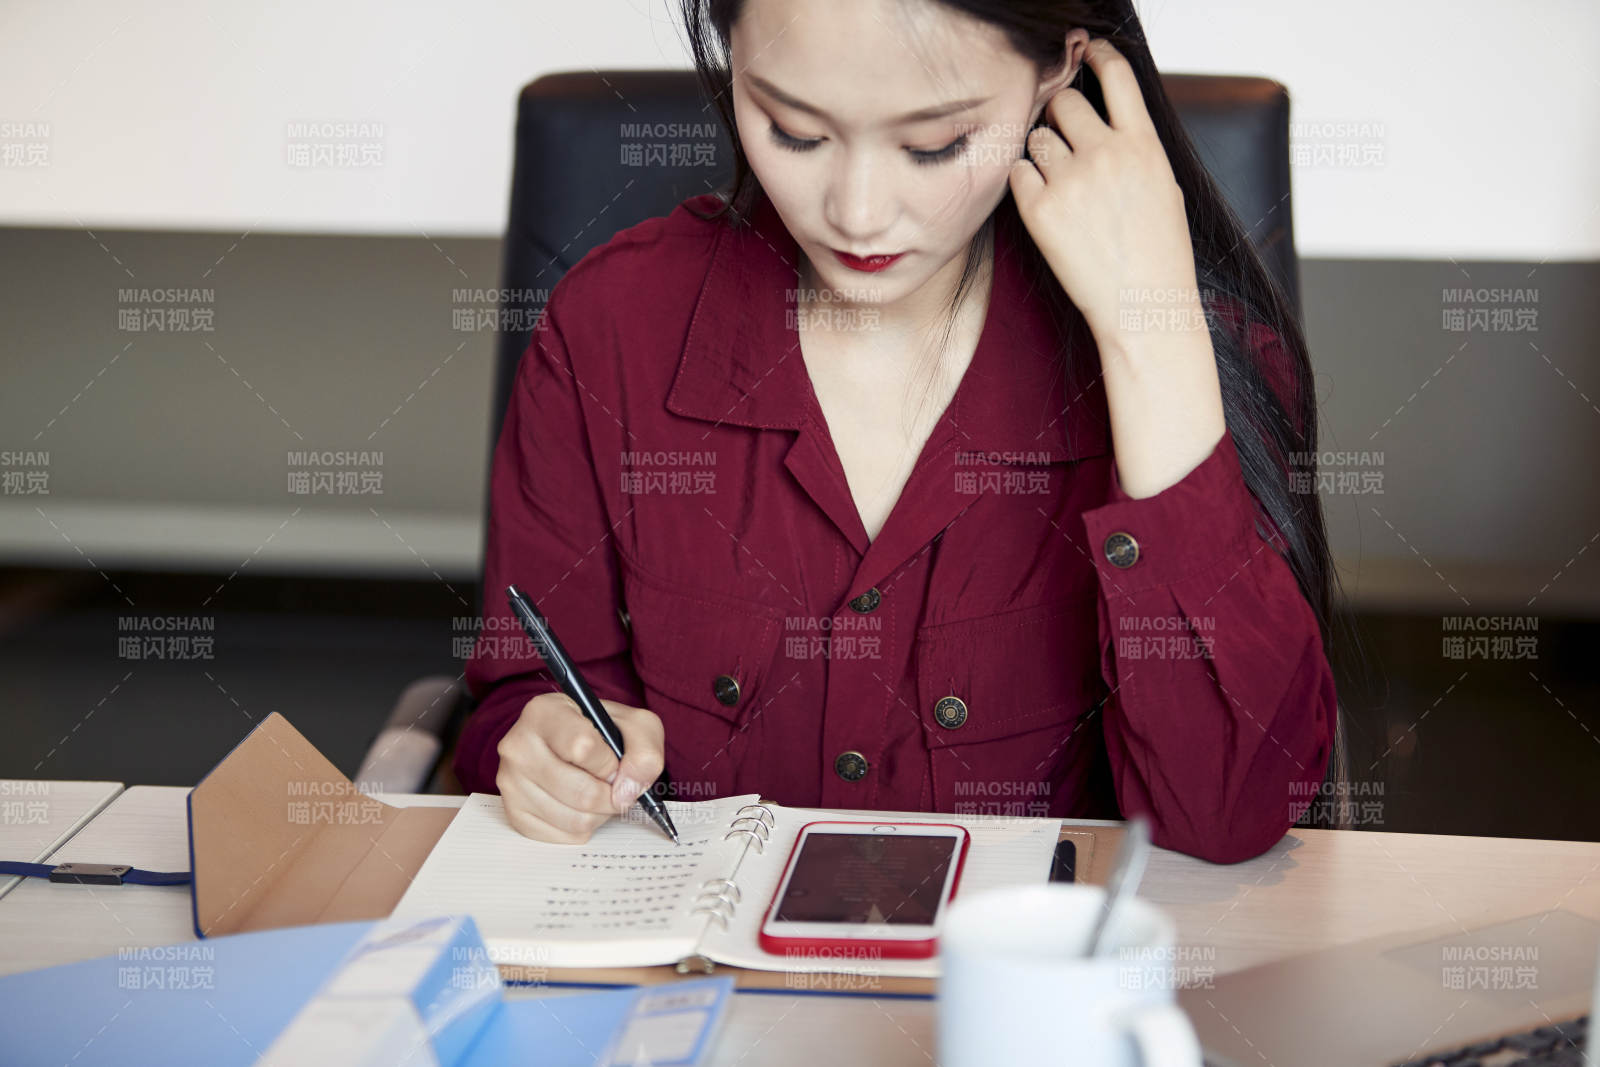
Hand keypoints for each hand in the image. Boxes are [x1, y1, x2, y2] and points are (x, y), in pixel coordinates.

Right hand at [496, 691, 665, 843]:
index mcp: (544, 712)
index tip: (615, 763)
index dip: (610, 764)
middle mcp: (518, 745)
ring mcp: (510, 781)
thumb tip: (627, 791)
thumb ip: (644, 752)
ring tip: (597, 793)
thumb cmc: (601, 732)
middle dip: (611, 796)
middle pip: (581, 792)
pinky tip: (580, 806)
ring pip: (574, 819)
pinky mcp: (514, 813)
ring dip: (599, 814)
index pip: (583, 748)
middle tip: (613, 785)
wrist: (571, 745)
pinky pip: (562, 836)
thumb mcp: (636, 726)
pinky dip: (582, 828)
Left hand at [1008, 37, 1201, 352]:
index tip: (1088, 52)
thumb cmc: (1158, 254)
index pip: (1118, 76)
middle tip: (1065, 142)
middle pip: (1065, 103)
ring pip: (1037, 139)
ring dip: (1042, 152)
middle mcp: (1107, 155)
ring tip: (1061, 185)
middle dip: (1060, 116)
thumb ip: (1135, 147)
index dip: (1099, 56)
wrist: (1143, 308)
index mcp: (1144, 146)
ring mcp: (1071, 182)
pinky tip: (1043, 204)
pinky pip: (1017, 173)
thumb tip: (1105, 120)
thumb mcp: (1163, 187)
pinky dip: (1024, 183)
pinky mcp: (1040, 210)